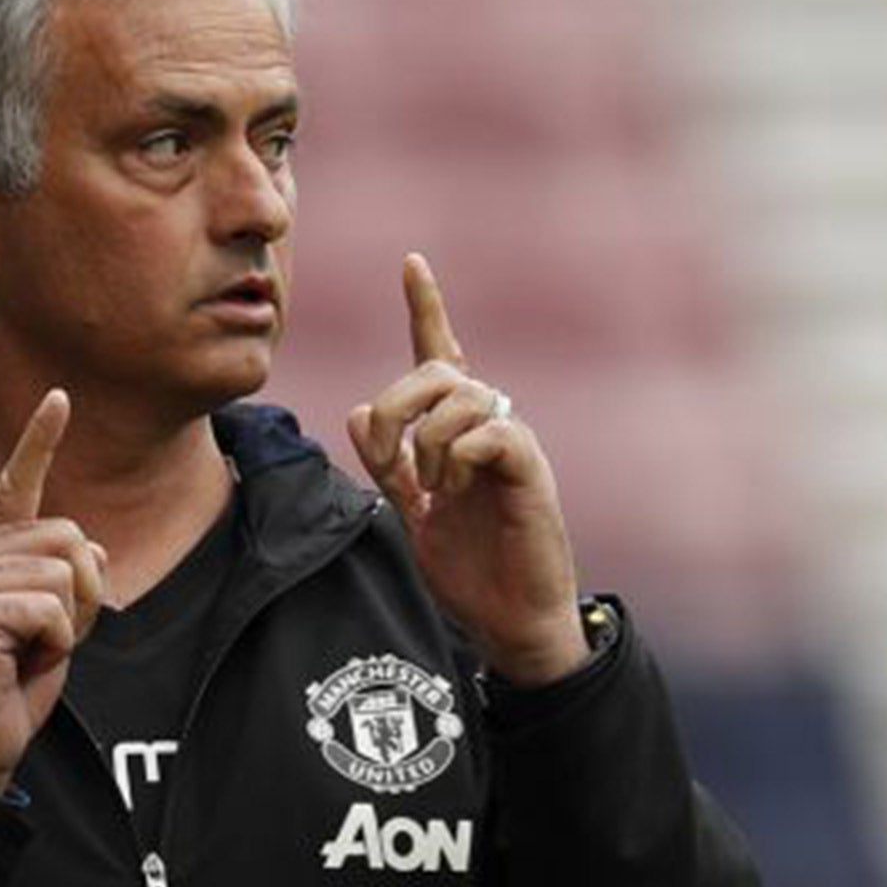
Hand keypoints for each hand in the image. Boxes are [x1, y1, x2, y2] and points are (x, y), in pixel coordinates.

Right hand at [0, 390, 106, 795]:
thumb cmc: (13, 682)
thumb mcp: (55, 620)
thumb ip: (70, 577)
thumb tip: (95, 549)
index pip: (18, 484)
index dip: (40, 439)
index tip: (60, 396)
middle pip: (74, 538)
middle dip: (83, 595)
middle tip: (44, 638)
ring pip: (69, 573)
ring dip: (70, 623)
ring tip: (29, 652)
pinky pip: (54, 610)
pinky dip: (56, 645)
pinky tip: (19, 664)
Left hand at [347, 254, 587, 685]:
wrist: (510, 624)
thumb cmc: (470, 572)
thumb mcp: (412, 514)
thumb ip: (388, 466)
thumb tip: (356, 411)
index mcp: (457, 433)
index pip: (441, 355)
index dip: (427, 308)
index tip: (412, 262)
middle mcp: (488, 427)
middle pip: (437, 369)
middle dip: (397, 404)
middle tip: (388, 454)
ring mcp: (512, 446)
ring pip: (461, 396)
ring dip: (427, 440)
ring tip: (431, 488)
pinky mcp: (530, 470)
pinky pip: (490, 432)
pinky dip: (458, 457)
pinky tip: (453, 494)